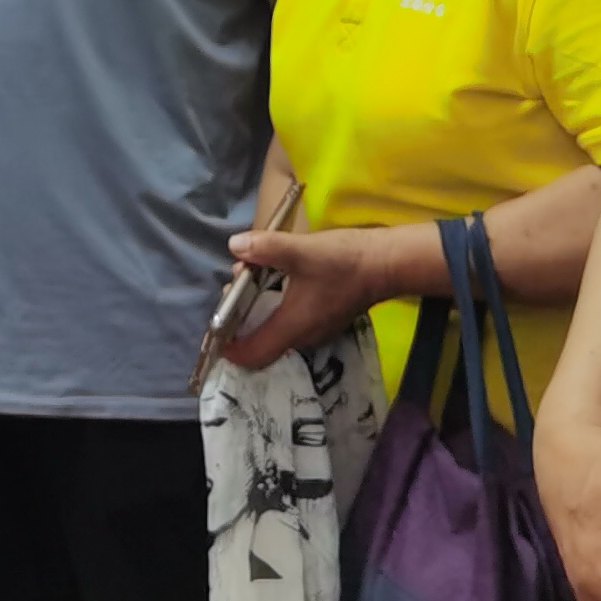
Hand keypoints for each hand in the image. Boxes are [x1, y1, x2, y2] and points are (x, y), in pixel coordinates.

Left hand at [219, 223, 402, 369]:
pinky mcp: (326, 318)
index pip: (252, 354)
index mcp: (292, 327)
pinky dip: (276, 306)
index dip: (228, 348)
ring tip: (253, 274)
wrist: (387, 263)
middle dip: (241, 317)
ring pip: (277, 329)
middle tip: (237, 283)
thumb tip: (235, 246)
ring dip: (258, 308)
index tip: (212, 330)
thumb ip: (266, 249)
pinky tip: (277, 279)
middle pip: (261, 341)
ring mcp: (318, 330)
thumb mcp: (302, 250)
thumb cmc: (345, 261)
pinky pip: (291, 321)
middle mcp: (303, 337)